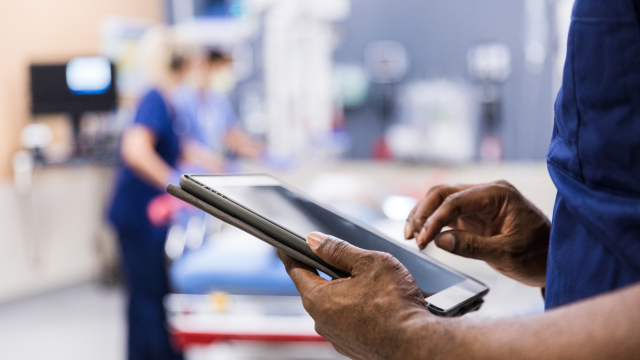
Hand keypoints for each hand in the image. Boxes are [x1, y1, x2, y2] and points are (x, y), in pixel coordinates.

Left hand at [278, 232, 434, 359]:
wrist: (416, 344)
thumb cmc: (396, 304)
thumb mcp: (368, 263)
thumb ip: (338, 250)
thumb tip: (314, 240)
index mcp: (318, 298)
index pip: (295, 269)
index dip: (290, 252)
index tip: (283, 244)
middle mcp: (322, 321)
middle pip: (316, 286)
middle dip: (328, 271)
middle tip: (347, 259)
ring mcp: (336, 337)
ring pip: (334, 304)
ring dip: (346, 291)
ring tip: (372, 284)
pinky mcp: (352, 346)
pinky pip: (347, 320)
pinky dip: (357, 308)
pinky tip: (377, 303)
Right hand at [405, 181, 549, 286]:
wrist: (555, 259)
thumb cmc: (539, 254)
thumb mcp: (506, 254)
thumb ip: (472, 246)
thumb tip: (440, 240)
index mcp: (498, 194)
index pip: (456, 200)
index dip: (434, 220)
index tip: (423, 240)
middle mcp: (486, 192)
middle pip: (443, 193)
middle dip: (423, 213)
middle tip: (412, 237)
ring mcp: (480, 203)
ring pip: (441, 201)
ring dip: (424, 216)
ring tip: (411, 236)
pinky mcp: (475, 215)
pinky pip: (447, 213)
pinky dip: (433, 223)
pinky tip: (423, 236)